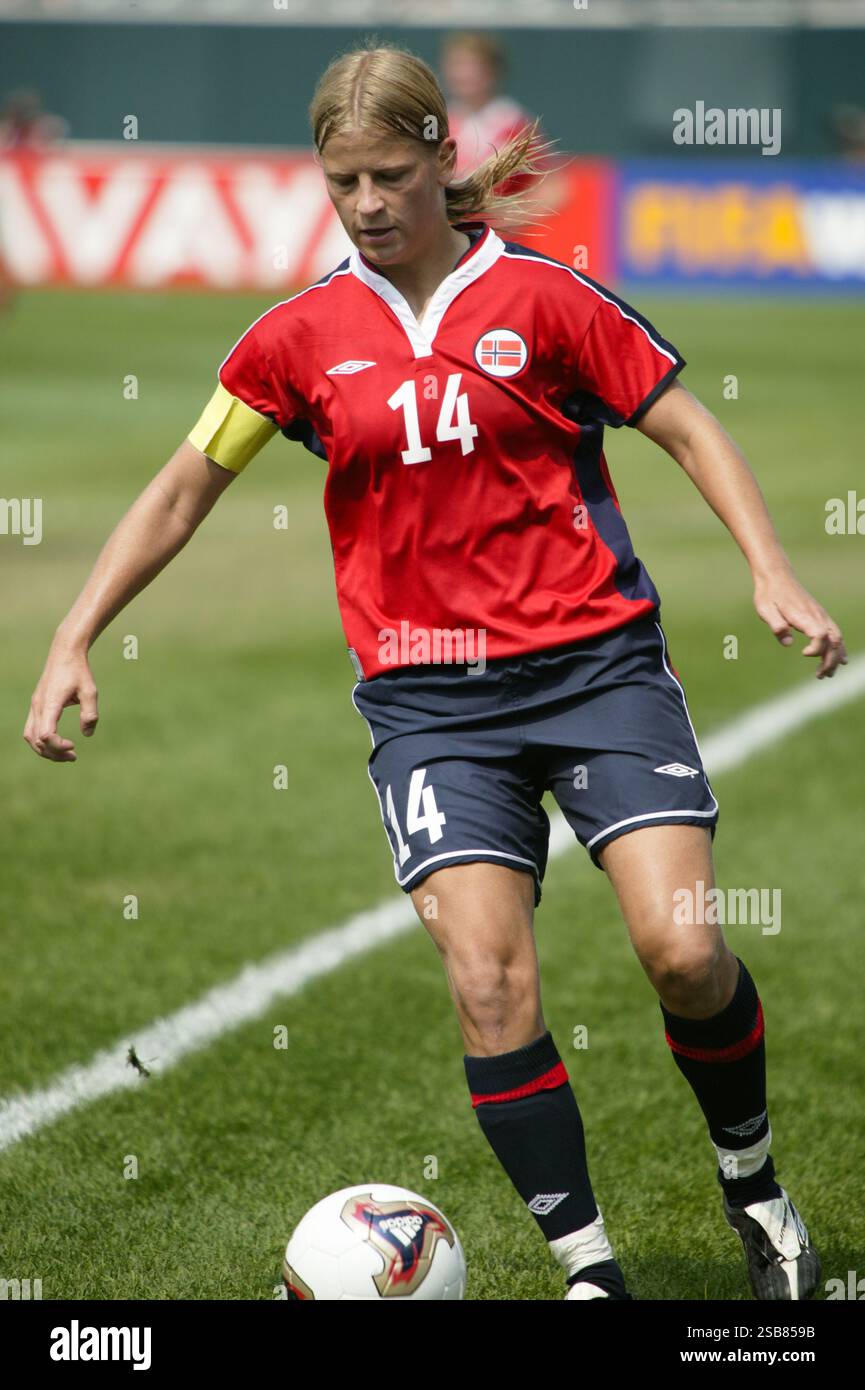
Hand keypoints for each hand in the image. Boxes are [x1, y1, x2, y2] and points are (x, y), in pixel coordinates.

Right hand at [23, 644, 98, 760]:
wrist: (65, 653)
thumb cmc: (79, 671)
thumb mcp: (90, 691)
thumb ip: (90, 714)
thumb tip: (87, 734)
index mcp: (50, 704)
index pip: (45, 735)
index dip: (57, 746)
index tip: (73, 745)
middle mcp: (38, 706)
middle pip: (36, 740)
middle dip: (53, 753)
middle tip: (73, 756)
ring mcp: (34, 706)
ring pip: (30, 736)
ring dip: (45, 749)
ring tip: (66, 754)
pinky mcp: (36, 705)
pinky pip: (31, 729)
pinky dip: (41, 740)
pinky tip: (57, 743)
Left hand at [753, 570, 847, 677]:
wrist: (777, 577)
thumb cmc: (769, 594)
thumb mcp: (765, 609)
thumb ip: (776, 626)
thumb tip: (788, 643)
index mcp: (804, 615)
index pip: (820, 635)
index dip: (817, 648)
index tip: (804, 653)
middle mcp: (817, 616)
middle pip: (834, 641)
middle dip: (830, 661)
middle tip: (820, 676)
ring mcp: (821, 616)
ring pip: (837, 639)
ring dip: (835, 657)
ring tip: (827, 674)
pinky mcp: (820, 616)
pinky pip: (835, 633)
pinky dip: (839, 648)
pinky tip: (840, 660)